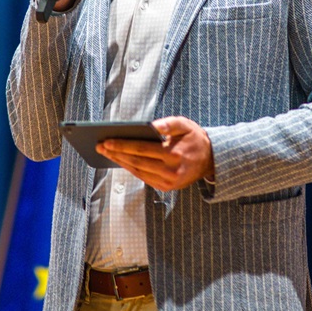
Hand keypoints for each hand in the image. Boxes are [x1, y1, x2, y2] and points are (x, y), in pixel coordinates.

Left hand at [97, 116, 214, 191]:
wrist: (211, 159)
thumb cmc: (195, 138)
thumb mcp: (185, 125)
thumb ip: (169, 123)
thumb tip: (151, 125)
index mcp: (174, 154)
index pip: (142, 150)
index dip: (122, 146)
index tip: (106, 141)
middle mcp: (170, 171)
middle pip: (136, 162)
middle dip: (116, 154)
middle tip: (99, 146)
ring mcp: (168, 182)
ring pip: (138, 171)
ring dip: (120, 162)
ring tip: (106, 153)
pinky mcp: (167, 187)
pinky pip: (144, 178)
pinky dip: (131, 169)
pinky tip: (121, 161)